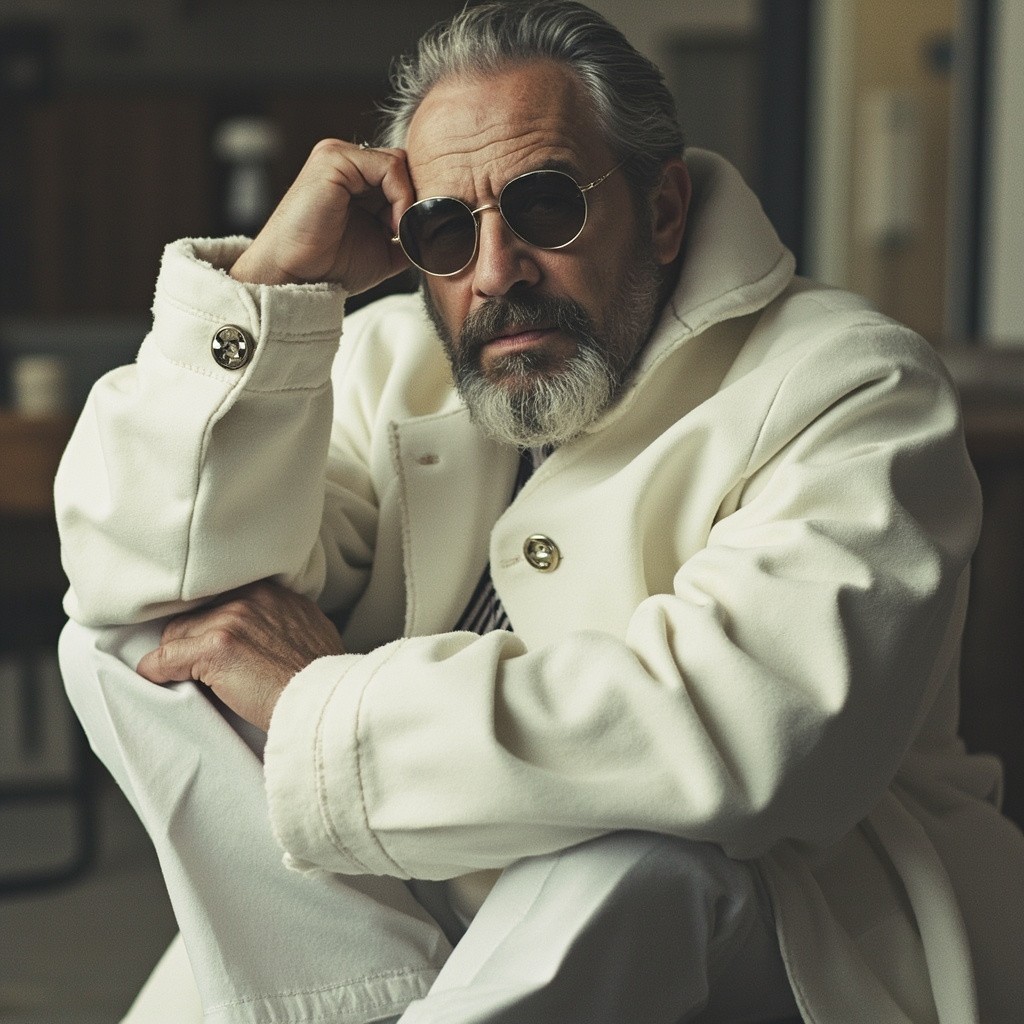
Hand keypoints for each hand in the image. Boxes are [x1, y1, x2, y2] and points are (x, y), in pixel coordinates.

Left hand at [136, 580, 344, 731]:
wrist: (322, 703)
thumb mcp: (308, 632)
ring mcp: (233, 619)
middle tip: (198, 670)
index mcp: (273, 592)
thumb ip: (281, 621)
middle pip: (193, 615)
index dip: (209, 626)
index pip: (218, 600)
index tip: (206, 644)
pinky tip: (160, 682)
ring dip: (178, 659)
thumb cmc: (318, 679)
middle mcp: (253, 597)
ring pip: (176, 636)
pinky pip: (165, 659)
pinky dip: (157, 672)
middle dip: (192, 643)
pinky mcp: (217, 647)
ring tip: (191, 681)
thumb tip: (260, 634)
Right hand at [229, 140, 414, 293]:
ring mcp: (339, 158)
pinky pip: (389, 166)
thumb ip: (408, 236)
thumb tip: (439, 232)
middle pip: (405, 167)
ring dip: (411, 201)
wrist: (298, 279)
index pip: (404, 177)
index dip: (418, 204)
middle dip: (418, 200)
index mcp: (356, 182)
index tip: (421, 236)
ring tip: (401, 233)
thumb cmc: (332, 268)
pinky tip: (393, 225)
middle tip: (416, 234)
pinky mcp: (333, 159)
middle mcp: (347, 165)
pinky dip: (401, 195)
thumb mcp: (384, 251)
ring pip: (400, 163)